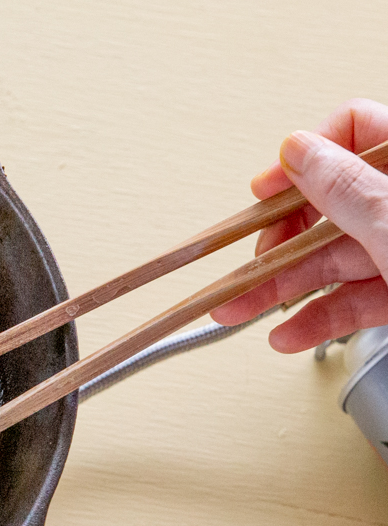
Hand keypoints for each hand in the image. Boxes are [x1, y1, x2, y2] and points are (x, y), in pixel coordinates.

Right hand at [210, 98, 387, 351]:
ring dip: (278, 288)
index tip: (266, 190)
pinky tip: (288, 332)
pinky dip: (315, 318)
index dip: (303, 158)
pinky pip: (351, 300)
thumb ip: (346, 187)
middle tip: (246, 260)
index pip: (350, 130)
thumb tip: (297, 151)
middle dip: (275, 240)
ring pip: (329, 259)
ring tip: (236, 308)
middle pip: (326, 206)